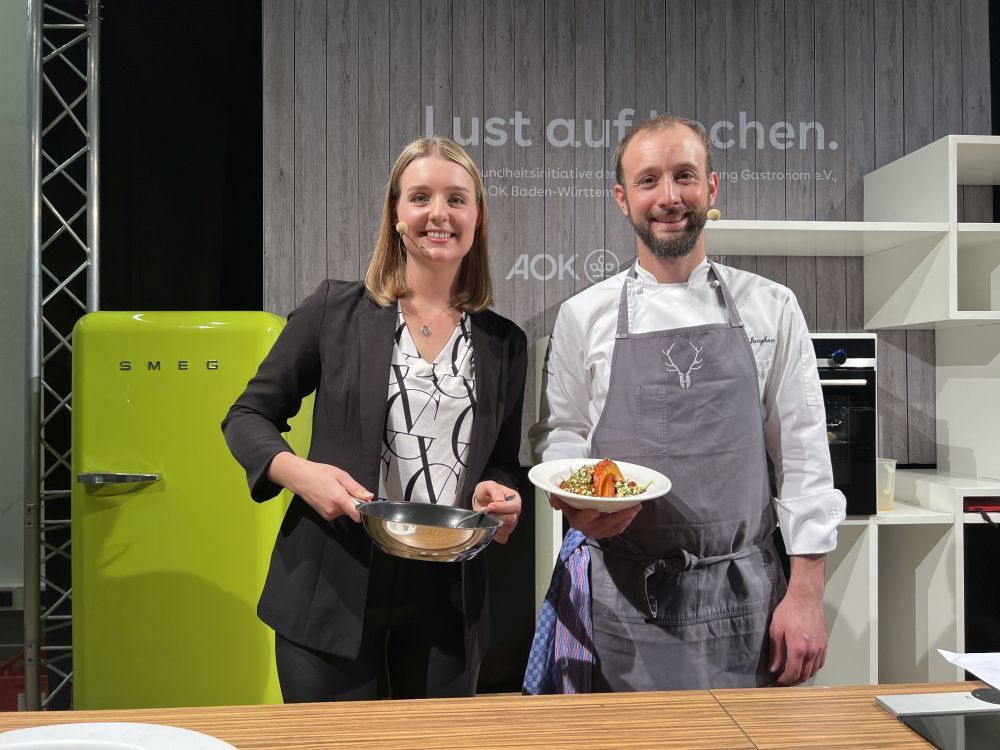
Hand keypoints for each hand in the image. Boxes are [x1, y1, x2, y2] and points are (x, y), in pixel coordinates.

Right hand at [268, 452, 373, 521]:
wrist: (299, 478)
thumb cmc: (319, 473)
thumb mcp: (341, 475)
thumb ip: (356, 488)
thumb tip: (369, 496)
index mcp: (339, 499)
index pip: (358, 514)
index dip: (365, 509)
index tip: (365, 501)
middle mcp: (333, 510)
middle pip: (352, 510)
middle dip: (352, 500)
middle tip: (343, 488)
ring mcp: (328, 515)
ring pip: (345, 511)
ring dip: (344, 502)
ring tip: (334, 490)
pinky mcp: (324, 516)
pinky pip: (338, 512)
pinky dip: (337, 505)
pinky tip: (329, 495)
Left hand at [473, 481, 520, 543]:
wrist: (482, 501)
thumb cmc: (488, 493)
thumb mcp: (488, 486)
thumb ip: (494, 490)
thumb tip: (499, 499)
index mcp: (515, 499)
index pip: (514, 507)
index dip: (502, 507)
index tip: (490, 506)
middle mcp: (515, 512)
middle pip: (512, 519)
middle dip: (497, 516)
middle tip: (487, 512)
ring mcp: (511, 523)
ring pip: (507, 529)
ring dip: (494, 524)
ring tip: (487, 516)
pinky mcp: (505, 532)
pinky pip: (502, 537)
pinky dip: (494, 533)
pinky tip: (489, 524)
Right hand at [549, 494, 640, 538]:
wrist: (583, 502)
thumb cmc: (574, 499)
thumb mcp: (564, 496)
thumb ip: (558, 498)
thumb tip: (555, 502)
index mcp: (575, 519)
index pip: (579, 522)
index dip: (586, 517)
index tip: (595, 511)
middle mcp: (587, 528)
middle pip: (601, 527)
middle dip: (615, 519)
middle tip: (627, 510)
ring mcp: (599, 530)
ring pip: (613, 529)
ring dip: (625, 519)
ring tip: (635, 508)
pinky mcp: (609, 530)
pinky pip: (619, 529)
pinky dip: (627, 520)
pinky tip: (634, 510)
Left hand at [768, 555, 827, 684]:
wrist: (806, 598)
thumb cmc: (788, 611)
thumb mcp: (775, 630)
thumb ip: (775, 652)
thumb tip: (773, 669)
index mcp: (798, 648)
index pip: (792, 673)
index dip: (784, 681)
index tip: (776, 681)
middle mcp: (812, 651)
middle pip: (804, 675)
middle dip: (792, 681)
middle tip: (782, 681)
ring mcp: (820, 648)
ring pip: (813, 671)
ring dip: (803, 676)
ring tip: (792, 675)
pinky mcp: (825, 644)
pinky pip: (820, 663)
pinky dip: (812, 668)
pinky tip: (804, 666)